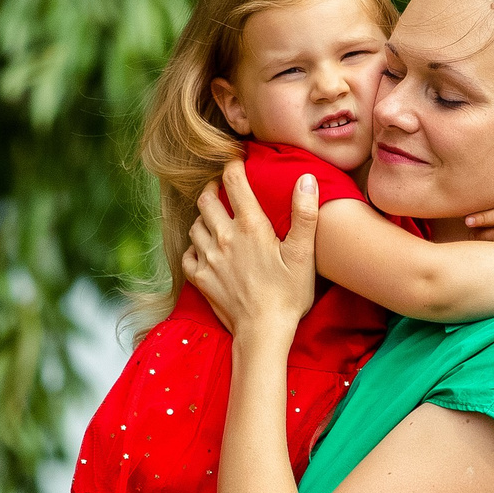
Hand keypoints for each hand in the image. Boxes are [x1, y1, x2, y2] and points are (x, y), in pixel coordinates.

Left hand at [181, 161, 317, 336]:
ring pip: (195, 225)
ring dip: (202, 217)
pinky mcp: (200, 279)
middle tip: (219, 188)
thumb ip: (304, 214)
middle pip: (206, 200)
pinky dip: (194, 247)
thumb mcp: (303, 253)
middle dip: (211, 188)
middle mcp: (224, 237)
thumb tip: (306, 179)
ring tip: (213, 218)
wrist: (263, 332)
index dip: (233, 165)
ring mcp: (209, 259)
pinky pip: (188, 254)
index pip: (234, 182)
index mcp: (250, 226)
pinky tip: (204, 250)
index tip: (236, 160)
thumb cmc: (288, 294)